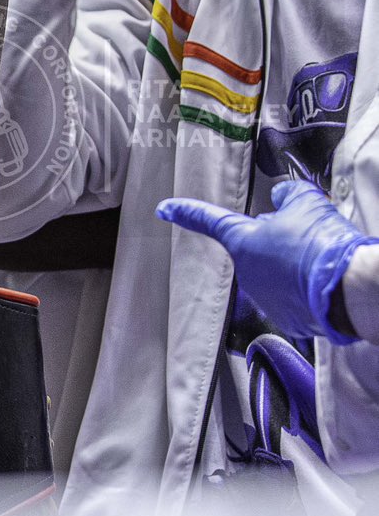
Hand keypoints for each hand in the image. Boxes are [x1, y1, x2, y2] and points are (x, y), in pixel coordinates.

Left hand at [158, 179, 370, 345]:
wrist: (350, 287)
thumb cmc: (323, 244)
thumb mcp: (307, 203)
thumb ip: (289, 196)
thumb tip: (283, 196)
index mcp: (244, 242)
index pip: (209, 220)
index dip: (187, 211)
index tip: (165, 208)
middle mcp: (248, 273)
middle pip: (257, 247)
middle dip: (277, 239)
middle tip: (307, 234)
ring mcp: (266, 299)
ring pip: (277, 271)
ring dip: (294, 264)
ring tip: (321, 260)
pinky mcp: (288, 320)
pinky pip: (294, 296)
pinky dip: (307, 288)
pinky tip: (324, 282)